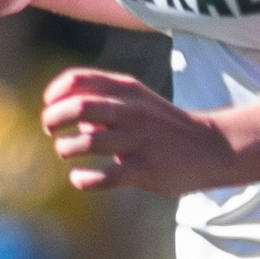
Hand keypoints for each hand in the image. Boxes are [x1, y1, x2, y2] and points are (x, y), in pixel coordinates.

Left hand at [40, 67, 236, 196]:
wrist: (211, 147)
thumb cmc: (163, 125)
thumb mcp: (137, 101)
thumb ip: (101, 101)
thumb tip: (65, 113)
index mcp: (127, 90)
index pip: (79, 79)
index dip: (55, 93)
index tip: (48, 105)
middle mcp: (132, 111)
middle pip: (79, 107)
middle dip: (53, 119)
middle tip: (50, 131)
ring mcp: (139, 140)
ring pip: (89, 141)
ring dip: (67, 148)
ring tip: (67, 151)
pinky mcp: (146, 169)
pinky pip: (105, 176)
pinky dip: (84, 179)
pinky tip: (79, 177)